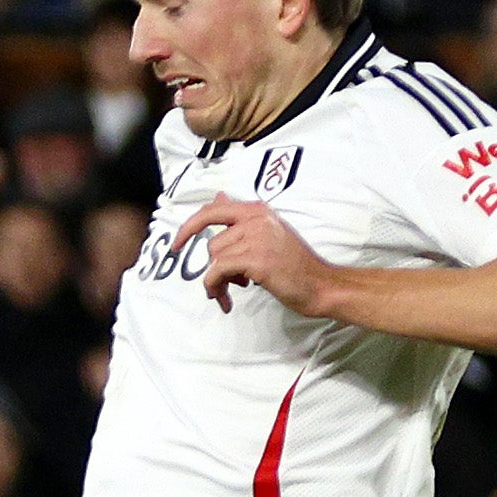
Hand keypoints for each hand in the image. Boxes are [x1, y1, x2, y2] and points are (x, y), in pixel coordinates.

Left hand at [167, 197, 330, 314]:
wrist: (320, 284)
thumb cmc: (294, 264)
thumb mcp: (269, 232)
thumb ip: (241, 217)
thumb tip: (218, 196)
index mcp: (258, 210)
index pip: (212, 210)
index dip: (189, 226)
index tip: (176, 244)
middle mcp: (257, 219)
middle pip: (212, 242)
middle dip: (214, 265)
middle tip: (222, 282)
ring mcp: (257, 238)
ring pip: (215, 259)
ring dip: (220, 280)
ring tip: (241, 286)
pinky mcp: (256, 259)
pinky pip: (218, 272)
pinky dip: (216, 288)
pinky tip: (227, 299)